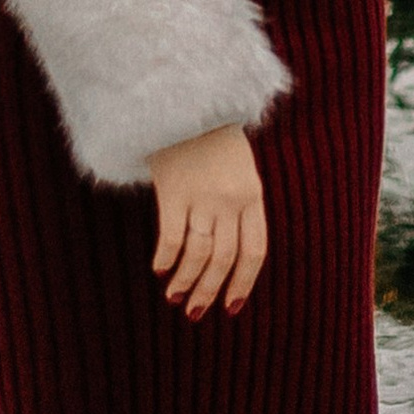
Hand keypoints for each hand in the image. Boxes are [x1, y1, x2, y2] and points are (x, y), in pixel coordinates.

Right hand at [148, 121, 266, 321]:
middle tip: (196, 312)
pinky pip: (172, 236)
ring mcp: (202, 196)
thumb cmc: (212, 137)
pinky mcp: (173, 190)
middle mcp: (231, 200)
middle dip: (211, 291)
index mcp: (253, 196)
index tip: (231, 307)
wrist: (186, 101)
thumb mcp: (240, 169)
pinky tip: (159, 269)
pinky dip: (166, 257)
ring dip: (187, 281)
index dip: (243, 283)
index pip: (254, 252)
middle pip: (224, 259)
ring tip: (175, 297)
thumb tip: (229, 253)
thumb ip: (240, 205)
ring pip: (199, 254)